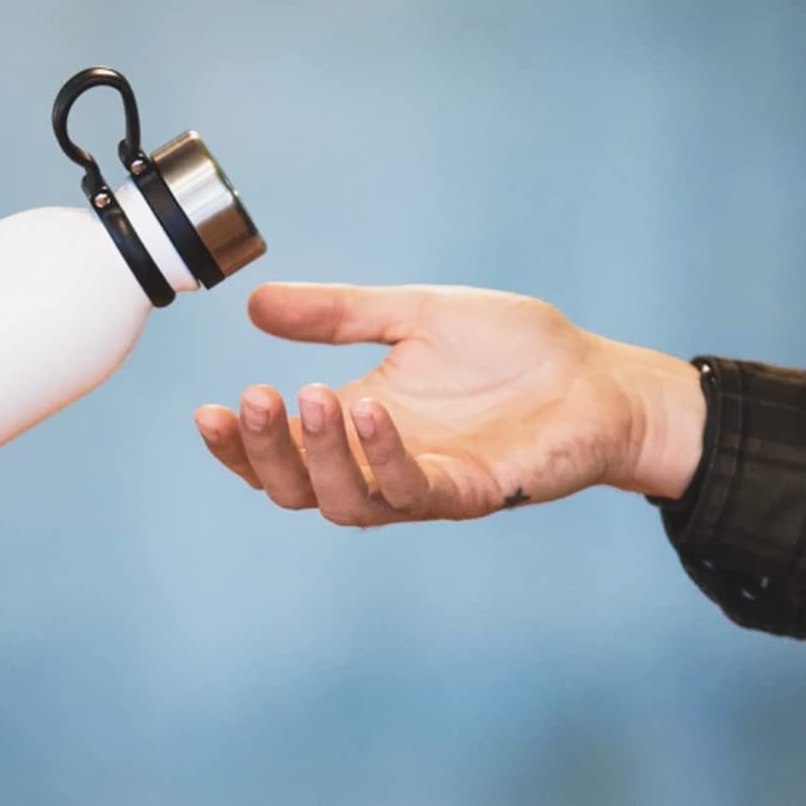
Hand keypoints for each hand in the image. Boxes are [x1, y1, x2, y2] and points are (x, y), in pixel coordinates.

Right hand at [193, 283, 705, 527]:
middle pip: (297, 490)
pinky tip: (371, 412)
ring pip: (347, 503)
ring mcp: (425, 483)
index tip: (208, 411)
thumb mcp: (411, 315)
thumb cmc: (513, 352)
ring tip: (307, 398)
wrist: (597, 377)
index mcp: (358, 425)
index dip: (238, 445)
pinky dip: (385, 456)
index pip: (279, 456)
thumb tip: (255, 303)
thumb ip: (337, 314)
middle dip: (266, 452)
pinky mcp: (472, 490)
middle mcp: (382, 464)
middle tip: (254, 399)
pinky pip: (415, 491)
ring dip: (319, 457)